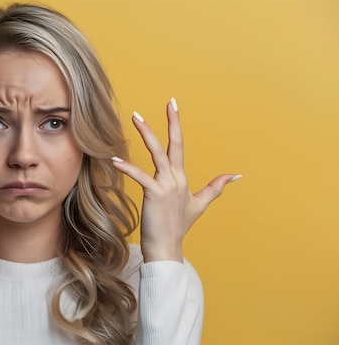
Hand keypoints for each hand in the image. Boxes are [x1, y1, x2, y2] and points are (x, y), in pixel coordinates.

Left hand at [111, 98, 240, 262]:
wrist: (167, 247)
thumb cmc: (178, 226)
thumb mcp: (199, 204)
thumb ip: (215, 187)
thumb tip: (236, 175)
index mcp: (181, 177)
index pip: (179, 144)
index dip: (175, 124)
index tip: (172, 105)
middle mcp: (175, 178)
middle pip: (173, 144)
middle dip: (171, 122)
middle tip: (168, 101)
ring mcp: (166, 185)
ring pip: (158, 154)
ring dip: (147, 134)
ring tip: (136, 117)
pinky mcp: (155, 194)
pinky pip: (141, 176)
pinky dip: (128, 167)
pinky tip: (114, 160)